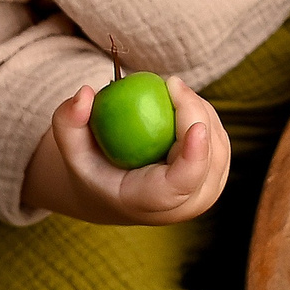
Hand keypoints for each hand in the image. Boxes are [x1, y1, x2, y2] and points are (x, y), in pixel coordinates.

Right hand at [29, 74, 229, 224]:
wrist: (115, 195)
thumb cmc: (91, 166)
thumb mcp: (71, 147)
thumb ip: (68, 121)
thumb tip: (86, 93)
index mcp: (149, 202)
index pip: (180, 185)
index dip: (195, 157)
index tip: (196, 125)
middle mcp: (184, 206)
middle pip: (209, 160)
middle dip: (197, 115)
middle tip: (172, 82)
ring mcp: (205, 195)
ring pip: (219, 147)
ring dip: (200, 111)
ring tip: (171, 89)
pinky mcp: (215, 179)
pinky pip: (220, 142)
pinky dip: (204, 116)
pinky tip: (182, 100)